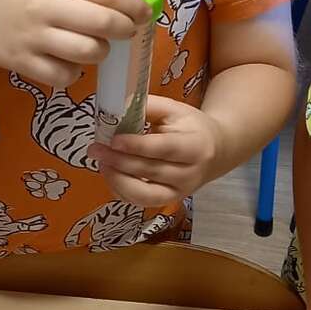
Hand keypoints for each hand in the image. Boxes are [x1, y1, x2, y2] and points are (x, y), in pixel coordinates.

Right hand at [0, 0, 149, 89]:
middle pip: (102, 23)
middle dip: (125, 29)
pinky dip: (75, 72)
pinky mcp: (22, 64)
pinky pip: (64, 76)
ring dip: (102, 52)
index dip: (133, 3)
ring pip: (87, 53)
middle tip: (126, 29)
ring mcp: (31, 38)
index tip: (144, 11)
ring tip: (95, 45)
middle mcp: (42, 7)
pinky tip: (70, 61)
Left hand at [92, 95, 221, 207]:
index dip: (137, 146)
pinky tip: (110, 173)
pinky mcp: (168, 202)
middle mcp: (190, 174)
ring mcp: (179, 192)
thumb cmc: (191, 127)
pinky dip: (121, 190)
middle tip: (95, 149)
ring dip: (117, 180)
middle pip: (150, 171)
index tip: (114, 140)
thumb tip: (116, 108)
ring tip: (100, 163)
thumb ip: (148, 107)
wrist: (215, 151)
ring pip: (144, 194)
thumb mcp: (175, 109)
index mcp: (196, 146)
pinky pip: (140, 202)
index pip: (164, 149)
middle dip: (119, 161)